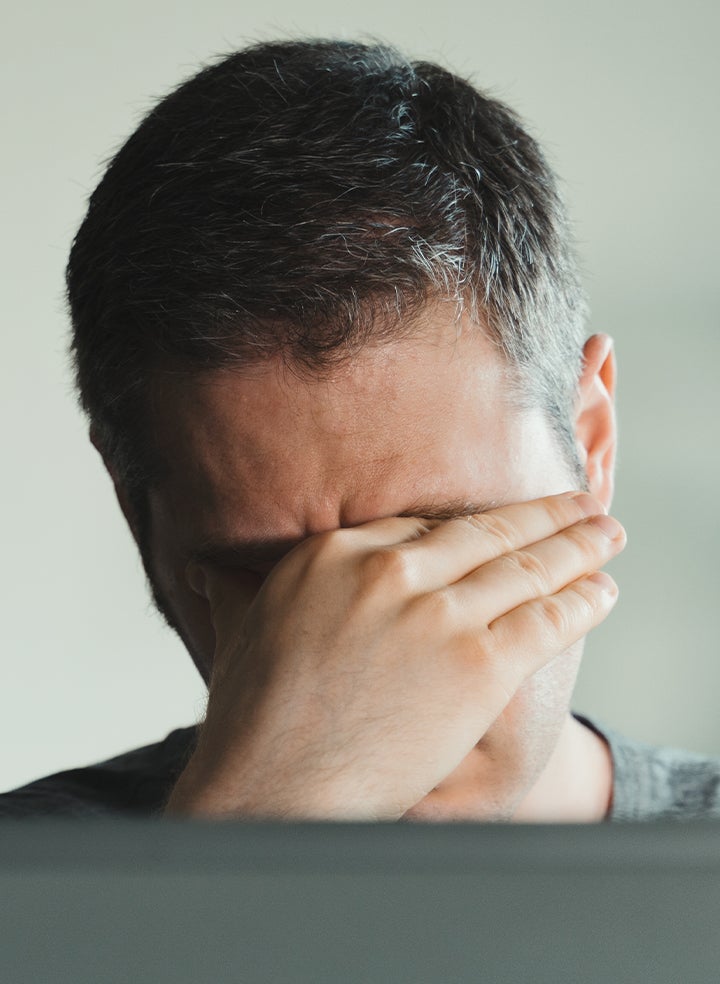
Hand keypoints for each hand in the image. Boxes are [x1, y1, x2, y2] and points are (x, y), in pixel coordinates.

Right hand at [164, 492, 624, 819]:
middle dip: (545, 516)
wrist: (273, 788)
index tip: (500, 523)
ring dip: (578, 547)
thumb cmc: (253, 718)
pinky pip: (545, 621)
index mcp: (336, 554)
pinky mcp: (476, 664)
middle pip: (486, 531)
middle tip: (582, 502)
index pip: (423, 526)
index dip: (472, 524)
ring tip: (607, 534)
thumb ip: (234, 588)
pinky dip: (581, 603)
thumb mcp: (240, 629)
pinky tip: (602, 591)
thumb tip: (204, 567)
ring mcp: (437, 615)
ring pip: (526, 567)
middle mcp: (390, 571)